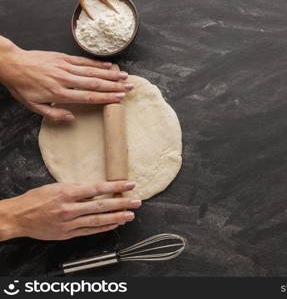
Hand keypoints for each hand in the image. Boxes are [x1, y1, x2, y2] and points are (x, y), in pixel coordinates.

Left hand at [0, 36, 132, 120]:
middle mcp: (64, 79)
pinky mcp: (63, 58)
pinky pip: (82, 61)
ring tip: (125, 76)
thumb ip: (53, 114)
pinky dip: (97, 63)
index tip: (119, 98)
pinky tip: (109, 65)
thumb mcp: (33, 106)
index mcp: (59, 93)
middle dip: (114, 86)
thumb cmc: (22, 87)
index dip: (105, 97)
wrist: (11, 64)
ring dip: (110, 74)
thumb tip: (72, 118)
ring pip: (91, 71)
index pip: (87, 96)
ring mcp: (64, 67)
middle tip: (129, 88)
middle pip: (94, 83)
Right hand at [0, 181, 140, 240]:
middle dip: (122, 203)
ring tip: (130, 215)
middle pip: (101, 205)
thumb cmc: (37, 199)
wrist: (19, 217)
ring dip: (116, 217)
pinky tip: (115, 224)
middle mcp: (69, 208)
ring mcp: (69, 223)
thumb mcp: (57, 187)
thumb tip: (98, 190)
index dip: (116, 186)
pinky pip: (89, 231)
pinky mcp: (67, 234)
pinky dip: (104, 228)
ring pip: (97, 220)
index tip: (130, 184)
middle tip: (137, 202)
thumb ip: (78, 190)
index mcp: (67, 192)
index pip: (97, 188)